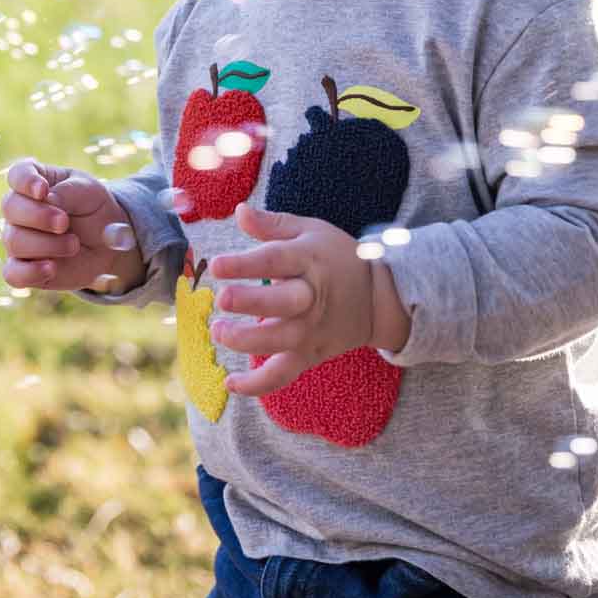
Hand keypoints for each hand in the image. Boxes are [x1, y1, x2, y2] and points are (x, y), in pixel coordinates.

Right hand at [0, 157, 140, 293]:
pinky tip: (51, 268)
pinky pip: (13, 273)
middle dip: (38, 216)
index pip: (17, 175)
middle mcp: (20, 209)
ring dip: (47, 244)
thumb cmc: (93, 209)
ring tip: (73, 245)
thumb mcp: (89, 191)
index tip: (43, 190)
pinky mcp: (23, 268)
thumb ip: (68, 192)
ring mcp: (18, 239)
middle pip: (10, 207)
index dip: (25, 181)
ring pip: (14, 241)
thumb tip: (48, 199)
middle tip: (64, 222)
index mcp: (35, 182)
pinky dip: (30, 272)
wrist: (107, 244)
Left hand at [205, 202, 377, 396]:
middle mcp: (311, 297)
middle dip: (250, 303)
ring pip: (279, 342)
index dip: (245, 264)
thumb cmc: (337, 258)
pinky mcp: (310, 355)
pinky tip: (230, 384)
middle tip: (222, 300)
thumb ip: (272, 224)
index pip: (275, 260)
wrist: (379, 298)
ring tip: (218, 331)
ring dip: (246, 341)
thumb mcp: (310, 231)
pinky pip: (283, 375)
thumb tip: (239, 211)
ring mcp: (311, 330)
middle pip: (280, 303)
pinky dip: (258, 386)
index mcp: (309, 260)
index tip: (217, 265)